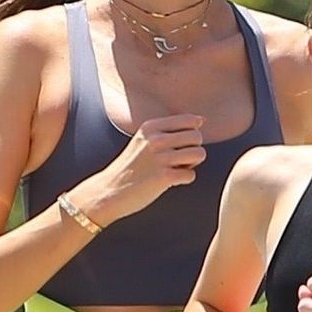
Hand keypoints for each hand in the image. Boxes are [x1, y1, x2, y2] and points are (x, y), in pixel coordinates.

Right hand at [85, 114, 206, 221]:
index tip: (180, 145)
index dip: (191, 134)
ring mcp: (160, 158)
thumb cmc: (130, 167)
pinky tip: (171, 181)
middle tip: (179, 160)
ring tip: (177, 169)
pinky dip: (185, 179)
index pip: (189, 120)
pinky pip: (191, 175)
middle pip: (197, 137)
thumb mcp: (143, 140)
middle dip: (193, 149)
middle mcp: (156, 139)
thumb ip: (168, 130)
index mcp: (151, 127)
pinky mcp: (164, 178)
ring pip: (199, 154)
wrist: (109, 191)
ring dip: (192, 164)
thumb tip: (201, 120)